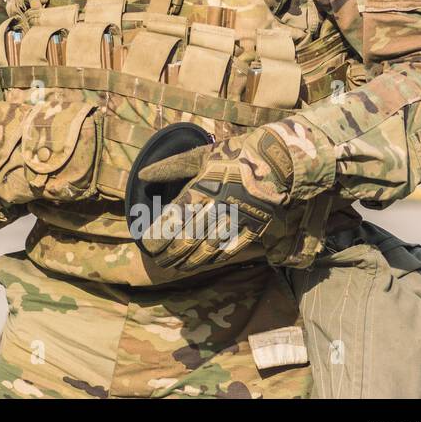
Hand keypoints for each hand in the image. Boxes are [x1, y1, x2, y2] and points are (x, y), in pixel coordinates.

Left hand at [134, 125, 295, 271]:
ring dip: (189, 259)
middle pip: (188, 237)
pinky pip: (230, 248)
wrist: (277, 160)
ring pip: (207, 247)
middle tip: (158, 260)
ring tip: (175, 266)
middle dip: (171, 252)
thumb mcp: (201, 155)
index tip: (147, 244)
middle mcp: (217, 208)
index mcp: (202, 188)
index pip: (174, 218)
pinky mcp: (253, 228)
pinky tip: (203, 262)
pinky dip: (214, 258)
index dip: (159, 234)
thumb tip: (143, 176)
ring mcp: (236, 220)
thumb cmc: (234, 155)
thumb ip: (171, 167)